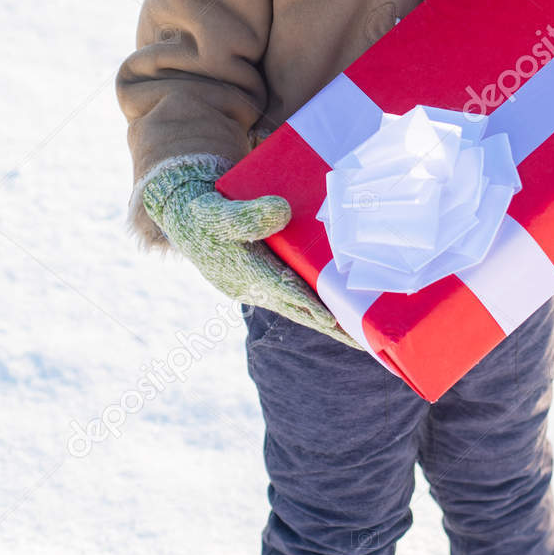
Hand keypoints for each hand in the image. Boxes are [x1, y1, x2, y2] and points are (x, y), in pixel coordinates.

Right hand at [141, 160, 361, 346]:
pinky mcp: (261, 285)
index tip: (334, 319)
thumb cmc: (205, 215)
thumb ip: (248, 214)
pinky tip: (339, 310)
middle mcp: (252, 288)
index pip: (283, 290)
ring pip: (298, 308)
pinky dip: (315, 306)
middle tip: (366, 344)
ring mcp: (256, 291)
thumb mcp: (220, 210)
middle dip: (332, 328)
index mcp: (244, 272)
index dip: (308, 303)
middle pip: (298, 310)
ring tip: (362, 335)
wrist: (186, 222)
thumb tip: (283, 211)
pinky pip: (293, 298)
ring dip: (328, 321)